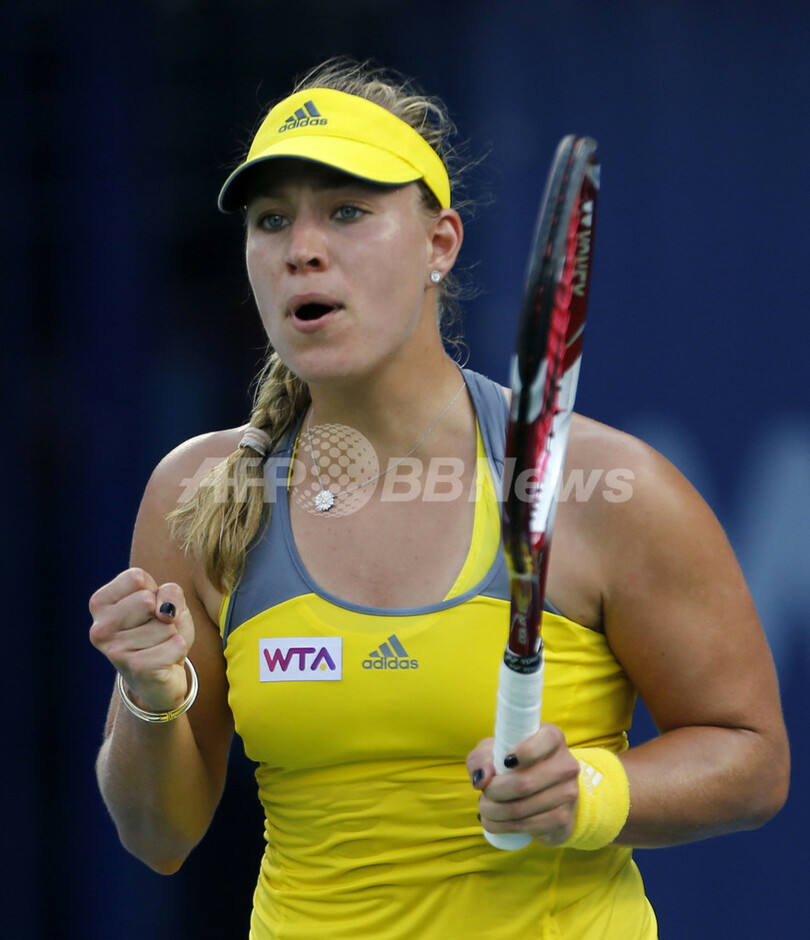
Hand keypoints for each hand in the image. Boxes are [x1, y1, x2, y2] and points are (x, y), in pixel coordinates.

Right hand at [89, 567, 195, 712]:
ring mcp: (114, 650)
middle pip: (148, 599)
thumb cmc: (160, 631)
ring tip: (158, 647)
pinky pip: (176, 644)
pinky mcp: (136, 668)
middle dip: (164, 614)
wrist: (159, 678)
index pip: (136, 578)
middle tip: (155, 632)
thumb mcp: (168, 601)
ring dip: (171, 635)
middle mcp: (99, 628)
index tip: (148, 611)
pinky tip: (164, 661)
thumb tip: (165, 612)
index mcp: (99, 604)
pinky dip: (179, 650)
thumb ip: (170, 591)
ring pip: (165, 624)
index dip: (155, 592)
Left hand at [467, 725, 580, 845]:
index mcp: (553, 738)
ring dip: (495, 812)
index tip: (504, 762)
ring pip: (523, 808)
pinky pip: (530, 827)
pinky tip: (495, 822)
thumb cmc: (510, 763)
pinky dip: (504, 827)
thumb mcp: (492, 752)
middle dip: (494, 792)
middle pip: (525, 783)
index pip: (546, 740)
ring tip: (485, 808)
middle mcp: (567, 765)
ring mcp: (569, 794)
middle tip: (484, 793)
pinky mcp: (565, 820)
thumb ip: (481, 759)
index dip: (523, 752)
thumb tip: (482, 779)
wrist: (538, 791)